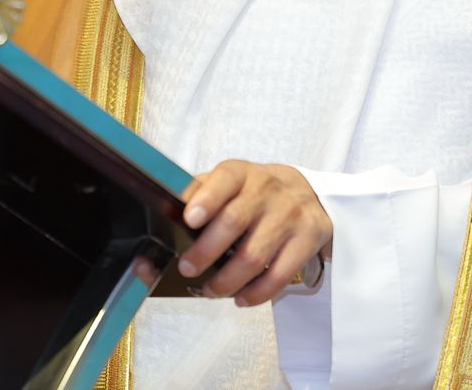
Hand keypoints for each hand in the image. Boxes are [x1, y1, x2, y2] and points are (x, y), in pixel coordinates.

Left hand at [178, 159, 332, 306]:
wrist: (308, 193)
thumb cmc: (255, 192)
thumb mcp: (230, 183)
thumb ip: (199, 196)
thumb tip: (162, 223)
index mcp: (241, 173)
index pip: (224, 179)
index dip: (206, 199)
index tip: (189, 219)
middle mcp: (266, 190)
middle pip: (234, 222)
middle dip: (206, 251)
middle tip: (188, 269)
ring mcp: (289, 215)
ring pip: (254, 255)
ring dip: (228, 280)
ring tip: (211, 290)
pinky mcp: (307, 240)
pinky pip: (280, 275)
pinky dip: (257, 293)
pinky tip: (240, 298)